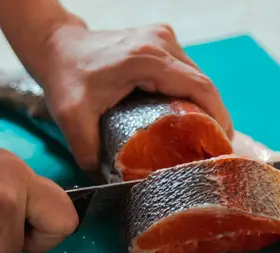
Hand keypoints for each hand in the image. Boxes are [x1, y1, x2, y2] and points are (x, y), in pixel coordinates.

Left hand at [40, 23, 233, 171]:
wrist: (57, 47)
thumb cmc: (65, 78)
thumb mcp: (72, 120)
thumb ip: (91, 155)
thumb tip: (112, 188)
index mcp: (146, 59)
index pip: (200, 88)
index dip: (218, 119)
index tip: (222, 147)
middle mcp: (161, 42)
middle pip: (204, 84)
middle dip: (214, 119)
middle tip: (213, 151)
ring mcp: (163, 37)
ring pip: (198, 77)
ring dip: (205, 107)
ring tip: (204, 139)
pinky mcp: (161, 41)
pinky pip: (186, 72)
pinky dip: (192, 95)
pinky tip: (189, 119)